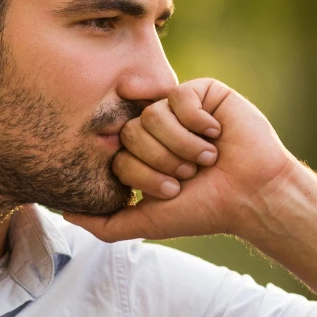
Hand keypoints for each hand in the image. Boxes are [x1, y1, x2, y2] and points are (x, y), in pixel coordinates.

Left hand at [65, 78, 300, 241]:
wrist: (251, 195)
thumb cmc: (204, 209)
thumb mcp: (149, 222)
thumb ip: (106, 223)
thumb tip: (64, 215)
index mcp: (142, 155)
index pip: (118, 155)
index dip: (144, 175)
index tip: (173, 190)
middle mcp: (156, 129)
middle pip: (131, 133)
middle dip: (163, 161)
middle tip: (191, 174)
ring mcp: (178, 109)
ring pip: (153, 115)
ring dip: (183, 146)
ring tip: (207, 158)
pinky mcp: (202, 92)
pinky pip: (179, 96)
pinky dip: (198, 123)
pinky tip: (217, 134)